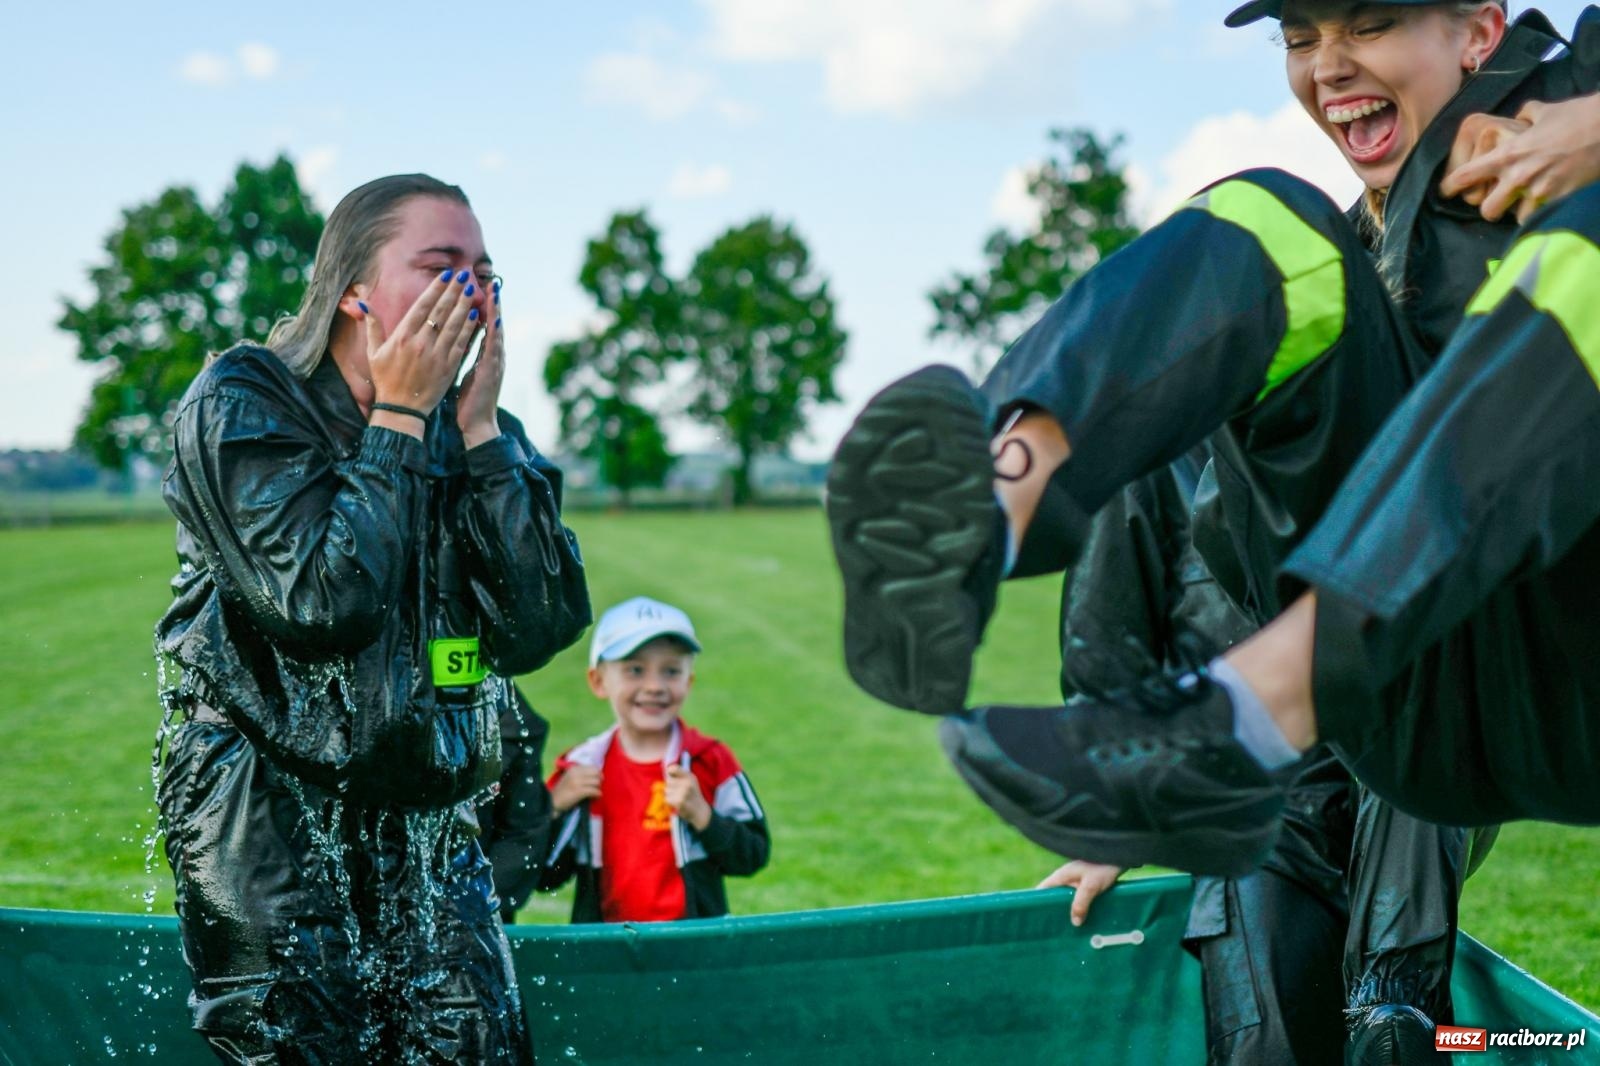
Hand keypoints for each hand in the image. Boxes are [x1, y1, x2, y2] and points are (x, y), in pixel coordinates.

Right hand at [363, 270, 480, 433]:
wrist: (402, 409)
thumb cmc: (386, 379)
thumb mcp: (374, 352)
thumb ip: (372, 325)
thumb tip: (361, 302)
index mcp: (402, 336)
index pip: (422, 306)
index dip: (435, 289)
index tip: (445, 275)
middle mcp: (421, 343)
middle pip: (441, 310)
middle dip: (454, 290)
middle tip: (464, 274)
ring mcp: (436, 354)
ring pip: (454, 324)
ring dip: (465, 304)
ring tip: (472, 288)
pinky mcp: (449, 366)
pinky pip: (462, 342)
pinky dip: (469, 327)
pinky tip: (476, 314)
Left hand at [457, 278, 503, 448]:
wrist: (477, 424)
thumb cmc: (469, 400)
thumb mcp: (464, 371)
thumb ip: (462, 353)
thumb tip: (453, 339)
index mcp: (485, 355)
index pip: (483, 325)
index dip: (482, 307)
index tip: (478, 289)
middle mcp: (493, 356)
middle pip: (493, 324)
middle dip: (492, 303)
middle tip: (491, 282)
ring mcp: (495, 363)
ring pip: (496, 332)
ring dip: (496, 312)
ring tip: (494, 293)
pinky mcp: (492, 372)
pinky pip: (493, 348)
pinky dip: (494, 333)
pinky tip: (492, 319)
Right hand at [550, 764, 601, 813]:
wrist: (552, 802)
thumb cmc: (562, 791)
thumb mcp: (570, 777)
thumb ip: (581, 774)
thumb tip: (597, 775)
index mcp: (574, 769)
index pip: (593, 768)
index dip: (598, 774)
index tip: (597, 781)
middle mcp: (576, 773)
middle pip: (596, 774)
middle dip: (599, 781)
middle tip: (597, 787)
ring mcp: (577, 782)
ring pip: (597, 782)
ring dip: (598, 789)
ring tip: (595, 794)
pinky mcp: (579, 791)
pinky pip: (595, 791)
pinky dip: (598, 795)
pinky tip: (596, 797)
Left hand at [664, 764, 710, 829]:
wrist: (700, 811)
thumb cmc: (692, 794)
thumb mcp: (690, 781)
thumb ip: (680, 774)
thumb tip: (667, 769)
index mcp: (690, 777)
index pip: (673, 769)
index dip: (669, 772)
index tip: (671, 776)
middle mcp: (687, 783)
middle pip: (668, 781)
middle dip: (671, 786)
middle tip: (679, 792)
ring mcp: (683, 793)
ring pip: (666, 790)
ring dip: (670, 795)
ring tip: (680, 798)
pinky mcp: (679, 801)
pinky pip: (667, 799)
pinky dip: (670, 802)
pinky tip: (678, 803)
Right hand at [1036, 860, 1124, 926]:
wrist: (1120, 857)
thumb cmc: (1103, 866)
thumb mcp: (1091, 886)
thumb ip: (1081, 903)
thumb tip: (1075, 922)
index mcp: (1061, 876)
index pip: (1043, 889)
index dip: (1037, 902)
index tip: (1036, 917)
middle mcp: (1066, 878)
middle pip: (1054, 896)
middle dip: (1055, 910)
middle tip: (1055, 929)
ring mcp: (1076, 882)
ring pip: (1068, 899)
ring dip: (1069, 911)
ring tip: (1071, 929)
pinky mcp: (1086, 885)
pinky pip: (1078, 899)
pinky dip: (1080, 908)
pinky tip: (1085, 919)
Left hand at [1440, 95, 1599, 223]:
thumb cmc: (1577, 115)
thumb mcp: (1544, 111)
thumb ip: (1524, 116)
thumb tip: (1519, 118)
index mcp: (1508, 153)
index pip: (1466, 176)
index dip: (1451, 187)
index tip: (1446, 192)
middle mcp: (1518, 176)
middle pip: (1487, 209)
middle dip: (1489, 208)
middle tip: (1496, 203)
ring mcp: (1538, 191)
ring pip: (1515, 217)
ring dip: (1519, 212)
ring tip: (1526, 204)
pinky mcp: (1559, 199)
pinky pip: (1541, 217)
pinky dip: (1541, 214)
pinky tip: (1546, 205)